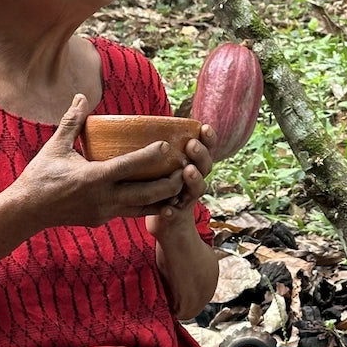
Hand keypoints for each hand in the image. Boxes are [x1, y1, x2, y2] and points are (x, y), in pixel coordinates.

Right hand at [15, 95, 192, 229]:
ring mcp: (104, 212)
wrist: (25, 212)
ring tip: (183, 183)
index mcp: (92, 178)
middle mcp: (102, 198)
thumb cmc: (40, 175)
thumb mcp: (56, 147)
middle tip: (187, 168)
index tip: (168, 145)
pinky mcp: (103, 220)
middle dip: (170, 183)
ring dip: (165, 198)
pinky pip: (132, 213)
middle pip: (146, 193)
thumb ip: (72, 121)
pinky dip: (150, 206)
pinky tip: (165, 197)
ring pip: (144, 208)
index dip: (150, 156)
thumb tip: (81, 95)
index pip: (128, 166)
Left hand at [145, 123, 215, 239]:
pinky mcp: (177, 216)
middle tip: (191, 145)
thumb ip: (160, 148)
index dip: (209, 138)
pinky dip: (173, 211)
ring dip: (194, 179)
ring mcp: (188, 198)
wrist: (167, 224)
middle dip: (200, 154)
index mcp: (193, 164)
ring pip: (197, 188)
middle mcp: (195, 179)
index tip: (204, 127)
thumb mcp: (164, 164)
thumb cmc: (160, 185)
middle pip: (206, 165)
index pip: (207, 148)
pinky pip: (177, 214)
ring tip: (187, 170)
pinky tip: (167, 209)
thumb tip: (137, 122)